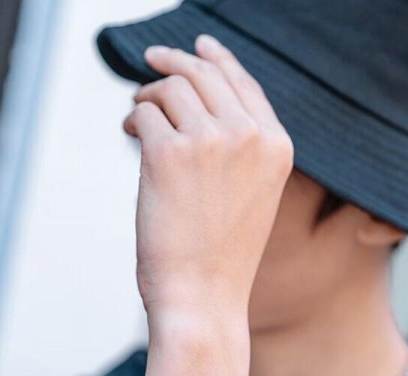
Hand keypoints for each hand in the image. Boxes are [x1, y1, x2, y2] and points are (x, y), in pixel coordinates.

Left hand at [124, 34, 293, 324]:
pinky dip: (133, 121)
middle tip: (151, 60)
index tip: (198, 45)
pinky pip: (142, 114)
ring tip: (138, 118)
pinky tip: (131, 136)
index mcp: (276, 147)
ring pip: (169, 89)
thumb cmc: (221, 256)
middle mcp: (249, 136)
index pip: (244, 83)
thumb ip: (236, 150)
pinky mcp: (168, 152)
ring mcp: (211, 141)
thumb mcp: (249, 197)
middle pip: (204, 74)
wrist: (203, 298)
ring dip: (148, 97)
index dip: (218, 59)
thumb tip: (191, 102)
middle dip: (173, 62)